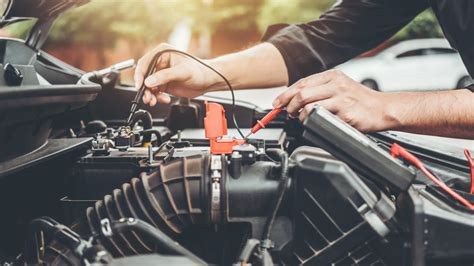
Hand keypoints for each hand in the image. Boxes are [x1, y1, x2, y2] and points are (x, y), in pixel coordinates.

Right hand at [134, 43, 219, 105]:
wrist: (208, 81)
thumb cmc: (199, 71)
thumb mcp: (182, 72)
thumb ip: (165, 76)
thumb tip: (149, 81)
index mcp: (163, 53)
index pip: (145, 63)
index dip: (140, 75)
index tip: (140, 85)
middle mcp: (160, 63)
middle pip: (144, 76)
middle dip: (145, 88)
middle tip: (148, 97)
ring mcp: (161, 74)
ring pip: (148, 86)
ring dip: (150, 95)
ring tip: (154, 101)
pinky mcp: (164, 84)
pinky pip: (155, 92)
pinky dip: (157, 97)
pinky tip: (164, 99)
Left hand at [272, 69, 397, 131]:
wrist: (384, 109)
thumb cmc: (361, 101)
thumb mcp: (341, 88)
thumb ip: (321, 90)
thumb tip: (296, 99)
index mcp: (333, 76)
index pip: (302, 83)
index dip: (286, 93)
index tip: (277, 102)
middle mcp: (336, 84)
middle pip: (301, 93)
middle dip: (289, 104)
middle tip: (287, 112)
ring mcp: (341, 98)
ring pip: (308, 104)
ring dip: (299, 114)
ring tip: (300, 118)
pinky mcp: (345, 113)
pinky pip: (320, 117)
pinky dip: (312, 121)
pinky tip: (314, 122)